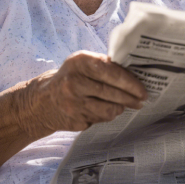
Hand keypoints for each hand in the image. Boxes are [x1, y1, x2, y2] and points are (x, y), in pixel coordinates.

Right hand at [20, 51, 147, 134]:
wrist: (42, 100)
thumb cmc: (70, 77)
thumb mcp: (81, 63)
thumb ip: (103, 65)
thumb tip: (134, 73)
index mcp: (79, 62)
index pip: (111, 72)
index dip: (130, 82)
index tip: (142, 89)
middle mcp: (74, 82)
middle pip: (112, 93)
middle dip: (131, 97)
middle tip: (142, 99)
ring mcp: (73, 104)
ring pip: (109, 109)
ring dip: (121, 107)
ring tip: (126, 104)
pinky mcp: (74, 121)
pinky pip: (100, 119)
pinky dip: (108, 114)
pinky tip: (109, 109)